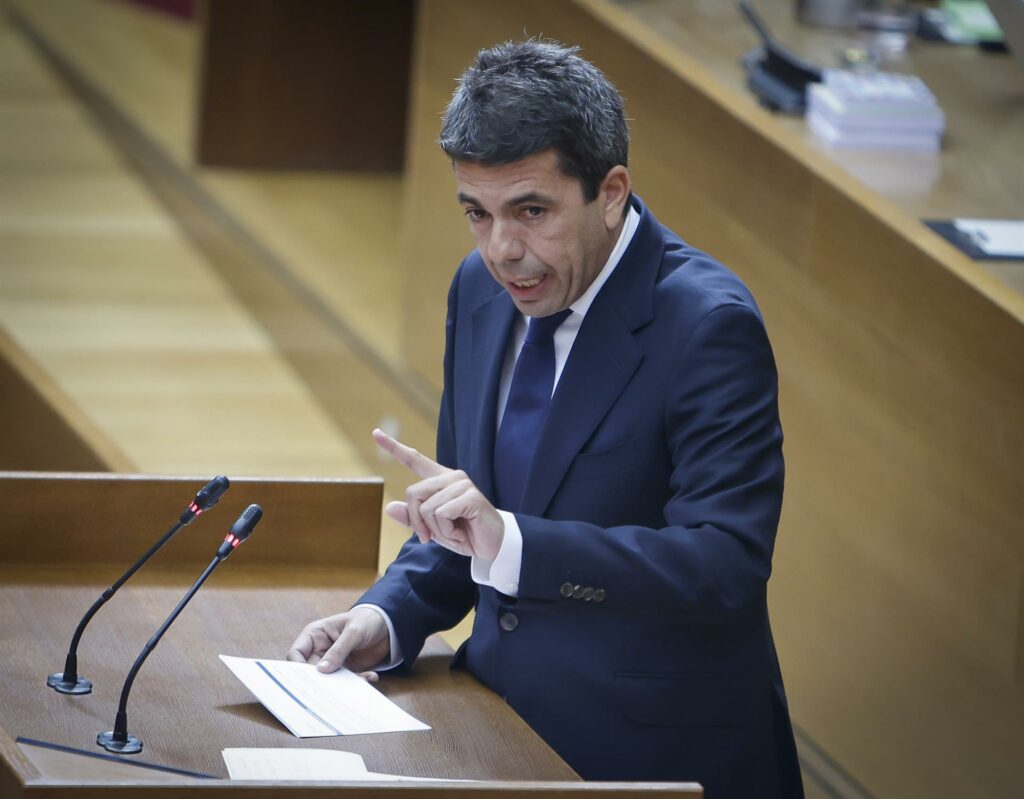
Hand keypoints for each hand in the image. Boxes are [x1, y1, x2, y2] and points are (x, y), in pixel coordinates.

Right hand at [286, 607, 389, 680]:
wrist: (388, 624)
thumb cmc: (367, 619)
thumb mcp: (354, 631)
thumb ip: (339, 649)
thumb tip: (322, 669)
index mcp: (315, 635)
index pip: (296, 653)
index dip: (297, 667)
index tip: (309, 679)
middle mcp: (320, 649)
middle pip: (310, 671)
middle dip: (321, 681)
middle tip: (333, 689)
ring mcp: (332, 661)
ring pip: (328, 680)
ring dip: (342, 684)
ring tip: (360, 681)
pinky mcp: (345, 670)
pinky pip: (345, 681)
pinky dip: (357, 682)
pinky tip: (371, 677)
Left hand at [373, 428, 504, 560]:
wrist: (492, 546)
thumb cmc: (464, 534)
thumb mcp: (433, 529)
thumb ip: (412, 518)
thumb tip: (389, 507)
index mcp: (440, 481)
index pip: (414, 460)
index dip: (393, 448)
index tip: (375, 433)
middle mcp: (451, 477)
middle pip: (413, 493)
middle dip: (417, 522)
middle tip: (430, 537)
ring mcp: (462, 484)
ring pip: (426, 508)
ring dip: (435, 530)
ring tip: (453, 532)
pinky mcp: (470, 496)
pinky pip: (441, 514)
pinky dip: (446, 531)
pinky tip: (461, 531)